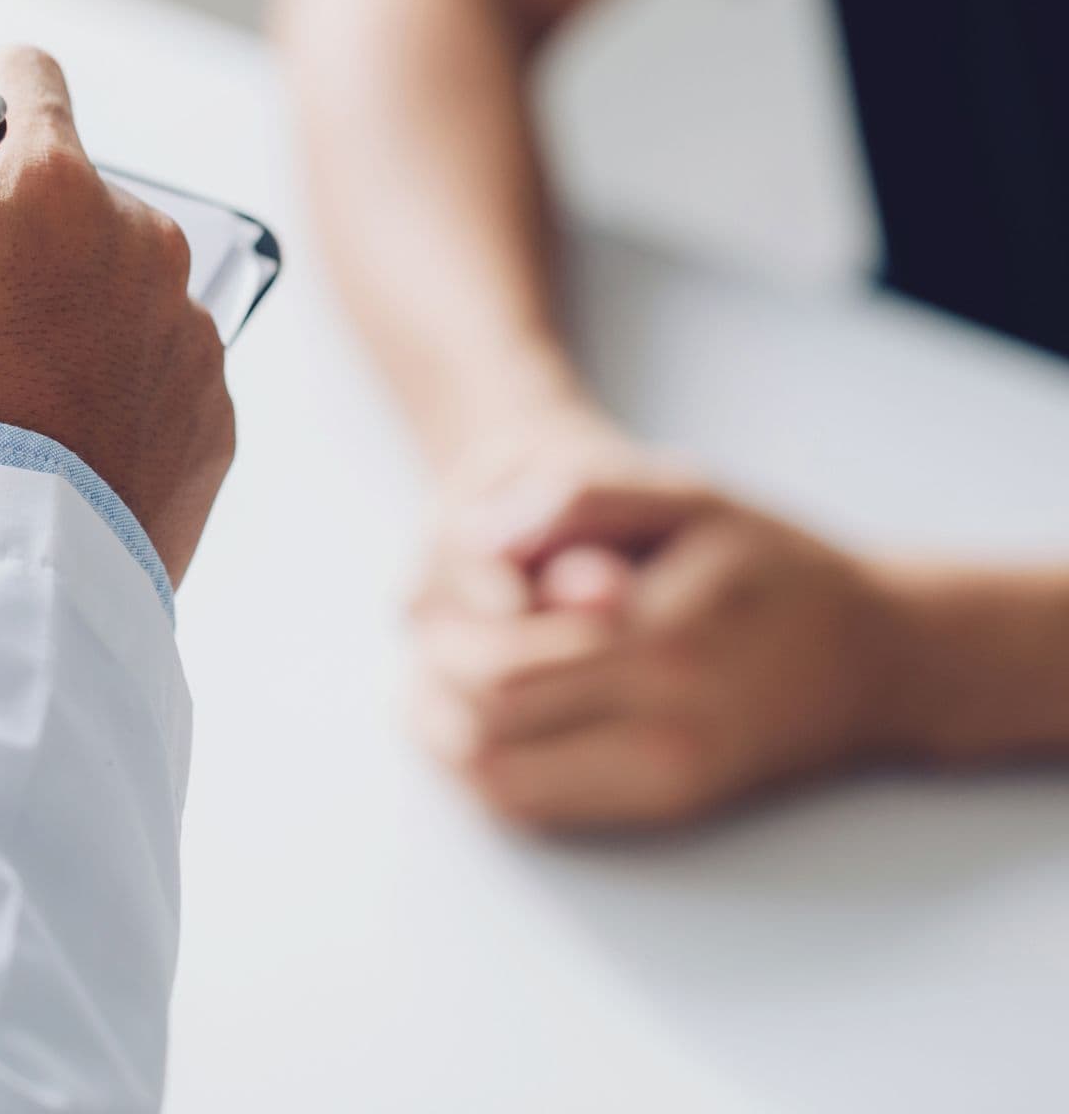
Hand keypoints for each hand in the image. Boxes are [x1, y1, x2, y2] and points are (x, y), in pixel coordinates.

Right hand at [0, 46, 234, 584]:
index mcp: (50, 185)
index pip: (17, 77)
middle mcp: (141, 238)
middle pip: (67, 196)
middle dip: (10, 241)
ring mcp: (189, 328)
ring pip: (116, 286)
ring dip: (65, 318)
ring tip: (3, 408)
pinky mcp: (215, 410)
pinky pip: (158, 369)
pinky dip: (113, 391)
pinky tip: (56, 449)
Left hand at [411, 473, 908, 827]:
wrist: (878, 660)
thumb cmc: (770, 563)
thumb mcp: (685, 495)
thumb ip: (578, 500)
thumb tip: (478, 537)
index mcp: (665, 644)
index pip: (499, 664)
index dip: (447, 630)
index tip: (445, 590)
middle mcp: (665, 733)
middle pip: (486, 728)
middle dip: (436, 678)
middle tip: (428, 633)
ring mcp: (663, 784)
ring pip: (498, 782)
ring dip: (443, 732)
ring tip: (436, 673)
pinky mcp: (661, 811)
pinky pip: (535, 807)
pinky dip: (480, 766)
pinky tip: (473, 716)